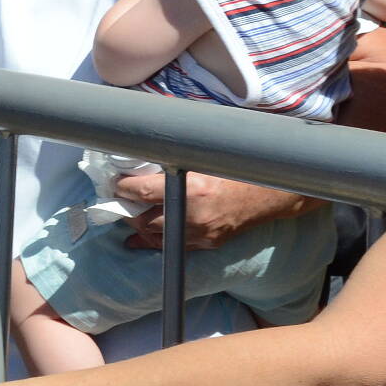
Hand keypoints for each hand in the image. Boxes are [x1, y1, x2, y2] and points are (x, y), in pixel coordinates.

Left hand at [115, 169, 313, 249]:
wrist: (270, 194)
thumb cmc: (238, 168)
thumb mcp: (207, 155)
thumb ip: (178, 151)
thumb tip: (150, 139)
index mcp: (192, 187)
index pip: (141, 191)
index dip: (122, 187)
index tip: (115, 182)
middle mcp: (193, 214)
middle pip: (142, 219)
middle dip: (127, 210)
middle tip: (119, 199)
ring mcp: (200, 233)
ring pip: (154, 236)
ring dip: (139, 226)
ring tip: (130, 214)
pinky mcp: (206, 243)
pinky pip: (171, 246)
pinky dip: (154, 240)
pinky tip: (139, 238)